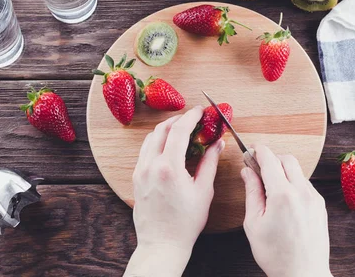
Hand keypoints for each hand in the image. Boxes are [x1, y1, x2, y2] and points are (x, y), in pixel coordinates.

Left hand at [124, 106, 224, 276]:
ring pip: (150, 139)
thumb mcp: (203, 191)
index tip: (200, 111)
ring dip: (165, 130)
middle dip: (177, 120)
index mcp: (169, 167)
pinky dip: (156, 143)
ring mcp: (140, 172)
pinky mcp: (136, 179)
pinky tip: (168, 147)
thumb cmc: (185, 222)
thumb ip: (210, 162)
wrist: (162, 244)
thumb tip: (218, 143)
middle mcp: (150, 166)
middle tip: (191, 118)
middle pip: (161, 130)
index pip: (178, 131)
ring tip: (180, 131)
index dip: (190, 117)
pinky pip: (144, 152)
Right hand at [242, 145, 331, 276]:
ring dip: (283, 171)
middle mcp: (302, 192)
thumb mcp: (254, 223)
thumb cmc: (275, 254)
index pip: (270, 160)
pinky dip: (293, 183)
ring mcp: (314, 198)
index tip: (250, 150)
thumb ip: (252, 192)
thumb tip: (247, 171)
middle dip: (272, 158)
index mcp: (282, 195)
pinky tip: (283, 199)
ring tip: (270, 188)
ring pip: (298, 171)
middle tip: (258, 168)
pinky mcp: (320, 206)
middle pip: (287, 159)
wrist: (303, 274)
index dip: (258, 151)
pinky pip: (305, 185)